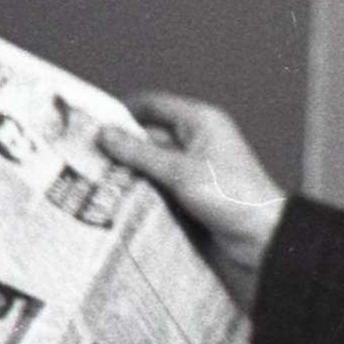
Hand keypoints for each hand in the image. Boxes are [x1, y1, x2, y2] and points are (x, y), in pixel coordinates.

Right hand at [97, 91, 284, 307]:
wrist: (262, 238)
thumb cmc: (231, 196)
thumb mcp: (179, 171)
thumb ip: (139, 153)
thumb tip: (106, 134)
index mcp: (200, 122)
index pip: (154, 105)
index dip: (123, 111)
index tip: (90, 122)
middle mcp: (196, 141)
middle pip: (149, 136)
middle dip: (120, 147)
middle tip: (81, 158)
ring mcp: (193, 169)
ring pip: (150, 165)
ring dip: (127, 173)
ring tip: (89, 182)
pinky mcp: (191, 194)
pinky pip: (158, 187)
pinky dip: (140, 191)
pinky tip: (113, 201)